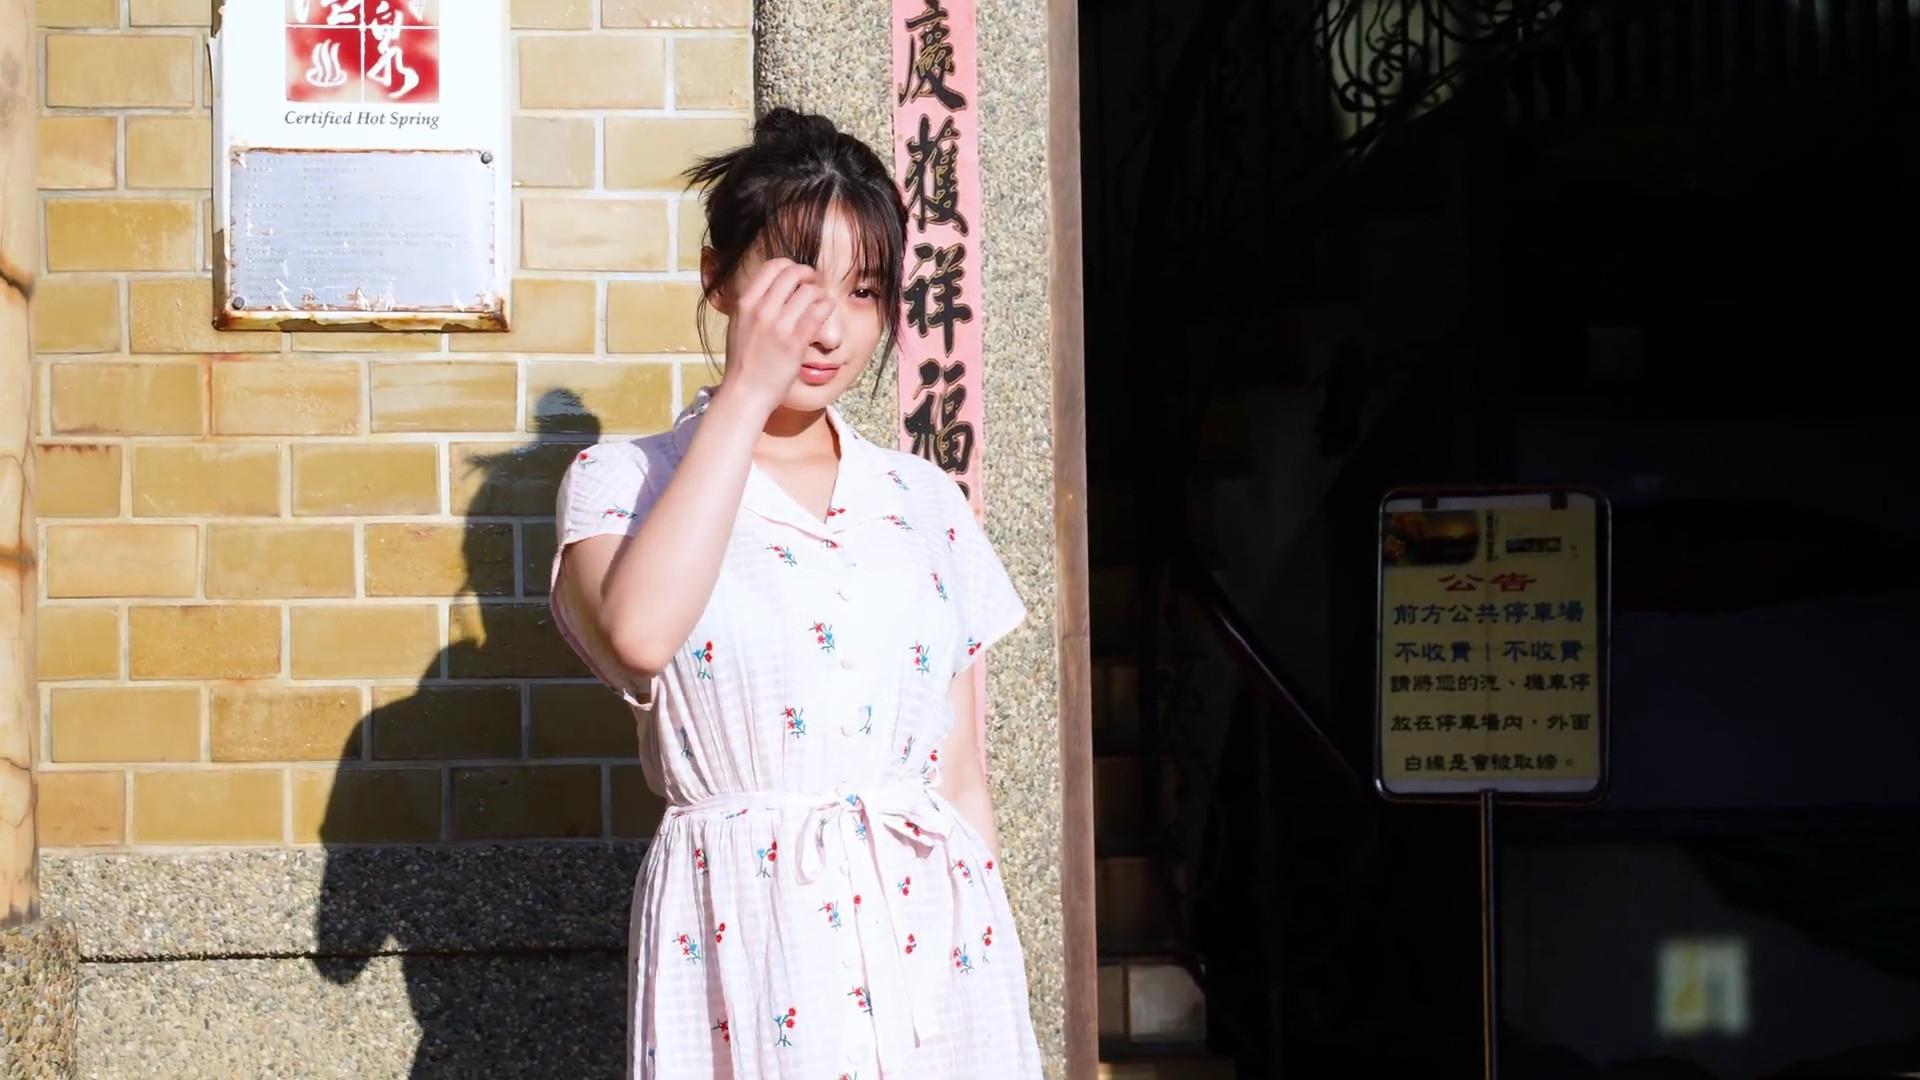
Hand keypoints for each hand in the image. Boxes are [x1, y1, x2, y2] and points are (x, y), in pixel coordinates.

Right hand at [720, 258, 839, 414]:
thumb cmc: (744, 361)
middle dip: (809, 275)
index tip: (797, 278)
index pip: (773, 266)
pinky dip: (827, 306)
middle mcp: (760, 310)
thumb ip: (753, 304)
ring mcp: (778, 326)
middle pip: (793, 272)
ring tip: (820, 303)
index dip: (791, 266)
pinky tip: (827, 311)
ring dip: (820, 292)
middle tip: (814, 286)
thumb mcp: (738, 324)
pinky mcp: (795, 342)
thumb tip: (773, 287)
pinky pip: (819, 311)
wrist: (745, 392)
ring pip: (809, 290)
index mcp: (745, 302)